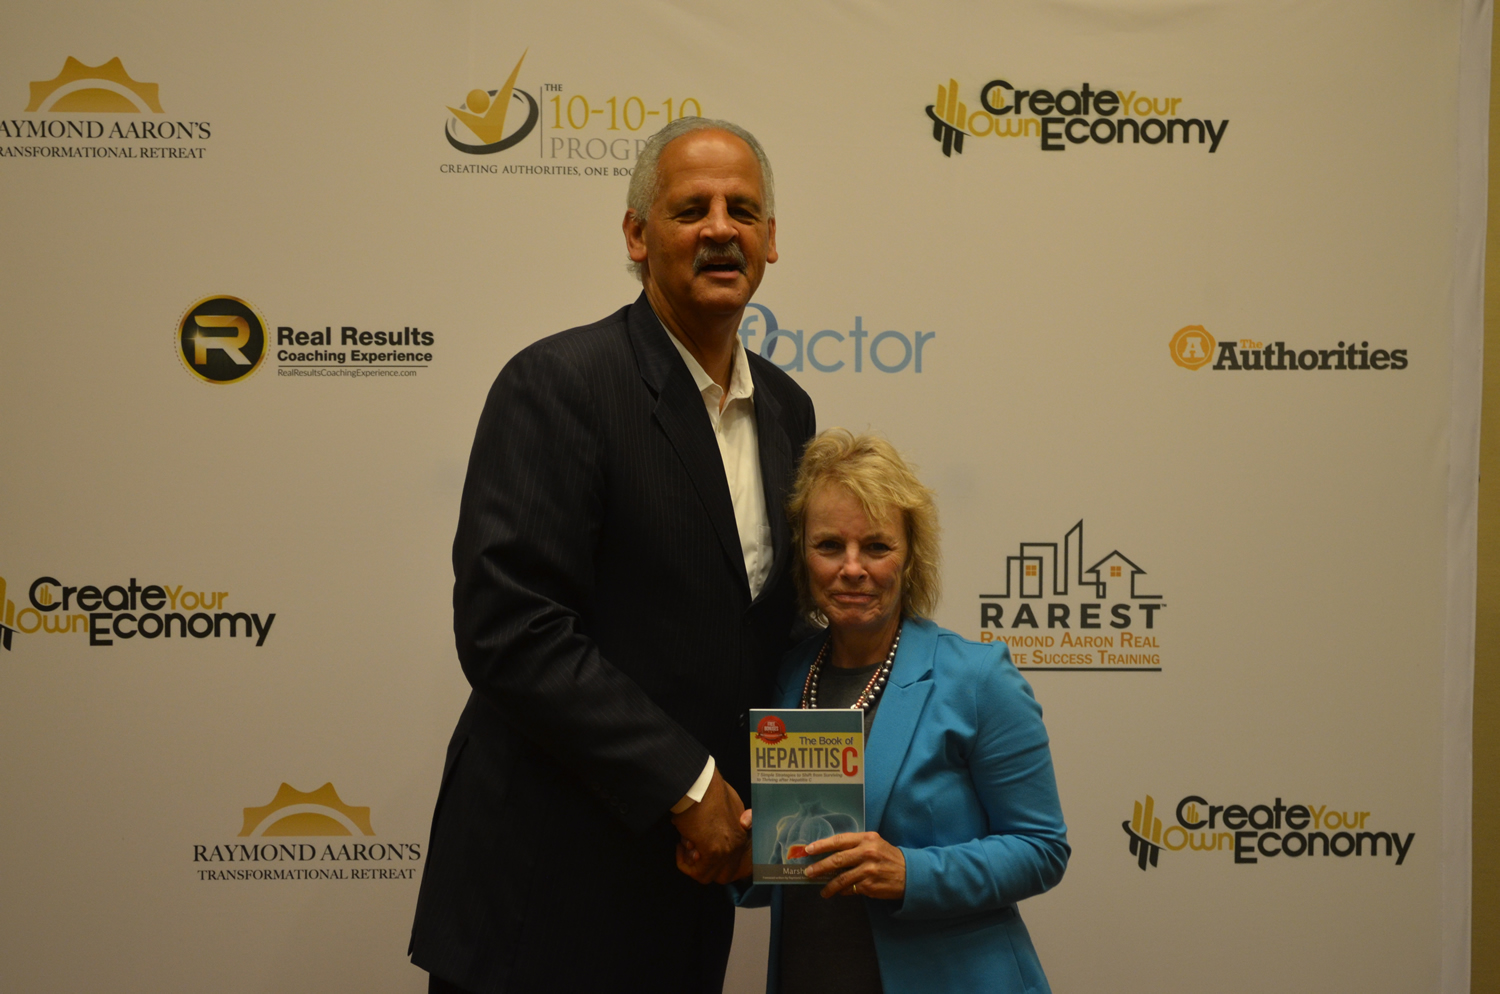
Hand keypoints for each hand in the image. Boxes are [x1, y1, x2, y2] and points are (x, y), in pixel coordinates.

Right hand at [671, 768, 751, 884]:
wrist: (697, 784)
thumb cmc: (703, 790)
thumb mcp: (719, 806)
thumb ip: (719, 825)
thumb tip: (702, 842)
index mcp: (742, 831)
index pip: (736, 862)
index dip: (717, 862)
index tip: (701, 851)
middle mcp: (739, 842)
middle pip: (724, 874)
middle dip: (705, 867)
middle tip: (692, 849)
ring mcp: (728, 849)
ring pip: (709, 876)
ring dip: (693, 865)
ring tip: (685, 845)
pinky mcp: (714, 852)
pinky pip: (697, 873)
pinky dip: (684, 864)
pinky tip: (679, 846)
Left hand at [803, 832, 905, 899]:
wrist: (911, 874)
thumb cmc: (889, 857)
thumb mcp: (875, 844)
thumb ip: (856, 845)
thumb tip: (831, 853)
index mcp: (867, 839)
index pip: (839, 840)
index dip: (821, 845)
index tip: (808, 850)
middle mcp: (867, 853)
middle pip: (837, 859)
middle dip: (820, 867)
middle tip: (808, 872)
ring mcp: (868, 870)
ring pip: (841, 878)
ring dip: (829, 886)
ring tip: (823, 891)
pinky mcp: (870, 885)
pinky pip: (850, 889)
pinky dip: (842, 891)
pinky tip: (839, 893)